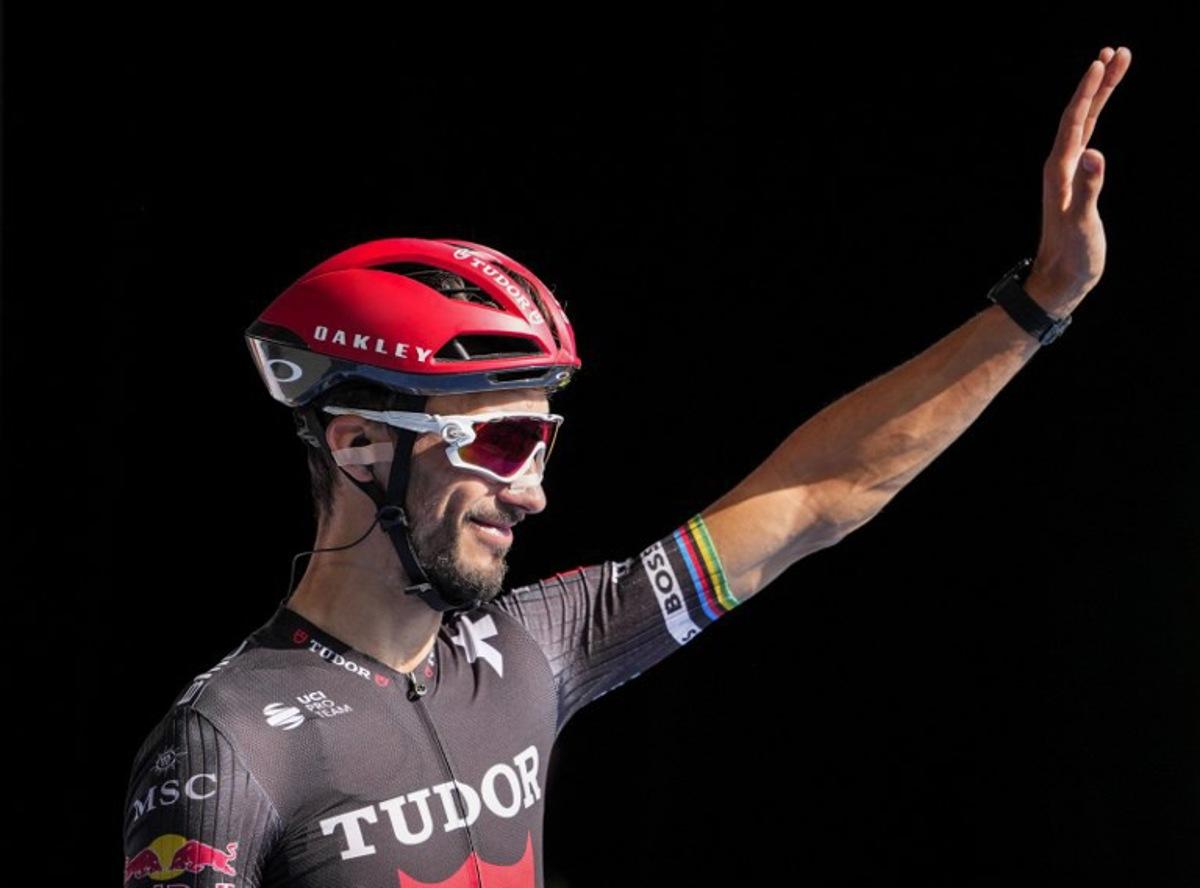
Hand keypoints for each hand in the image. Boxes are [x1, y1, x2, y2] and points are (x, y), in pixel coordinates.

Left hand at [1026, 46, 1131, 316]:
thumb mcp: (1082, 223)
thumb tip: (1094, 155)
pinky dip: (1095, 120)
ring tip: (1115, 67)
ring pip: (1083, 124)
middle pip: (1080, 114)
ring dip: (1098, 96)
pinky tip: (1100, 112)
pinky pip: (1085, 140)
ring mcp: (1067, 174)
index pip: (1075, 121)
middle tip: (1117, 51)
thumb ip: (1088, 189)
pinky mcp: (1076, 184)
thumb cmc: (1072, 257)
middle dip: (1098, 83)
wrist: (1059, 281)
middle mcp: (1060, 167)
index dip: (1089, 90)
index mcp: (1060, 171)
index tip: (1102, 61)